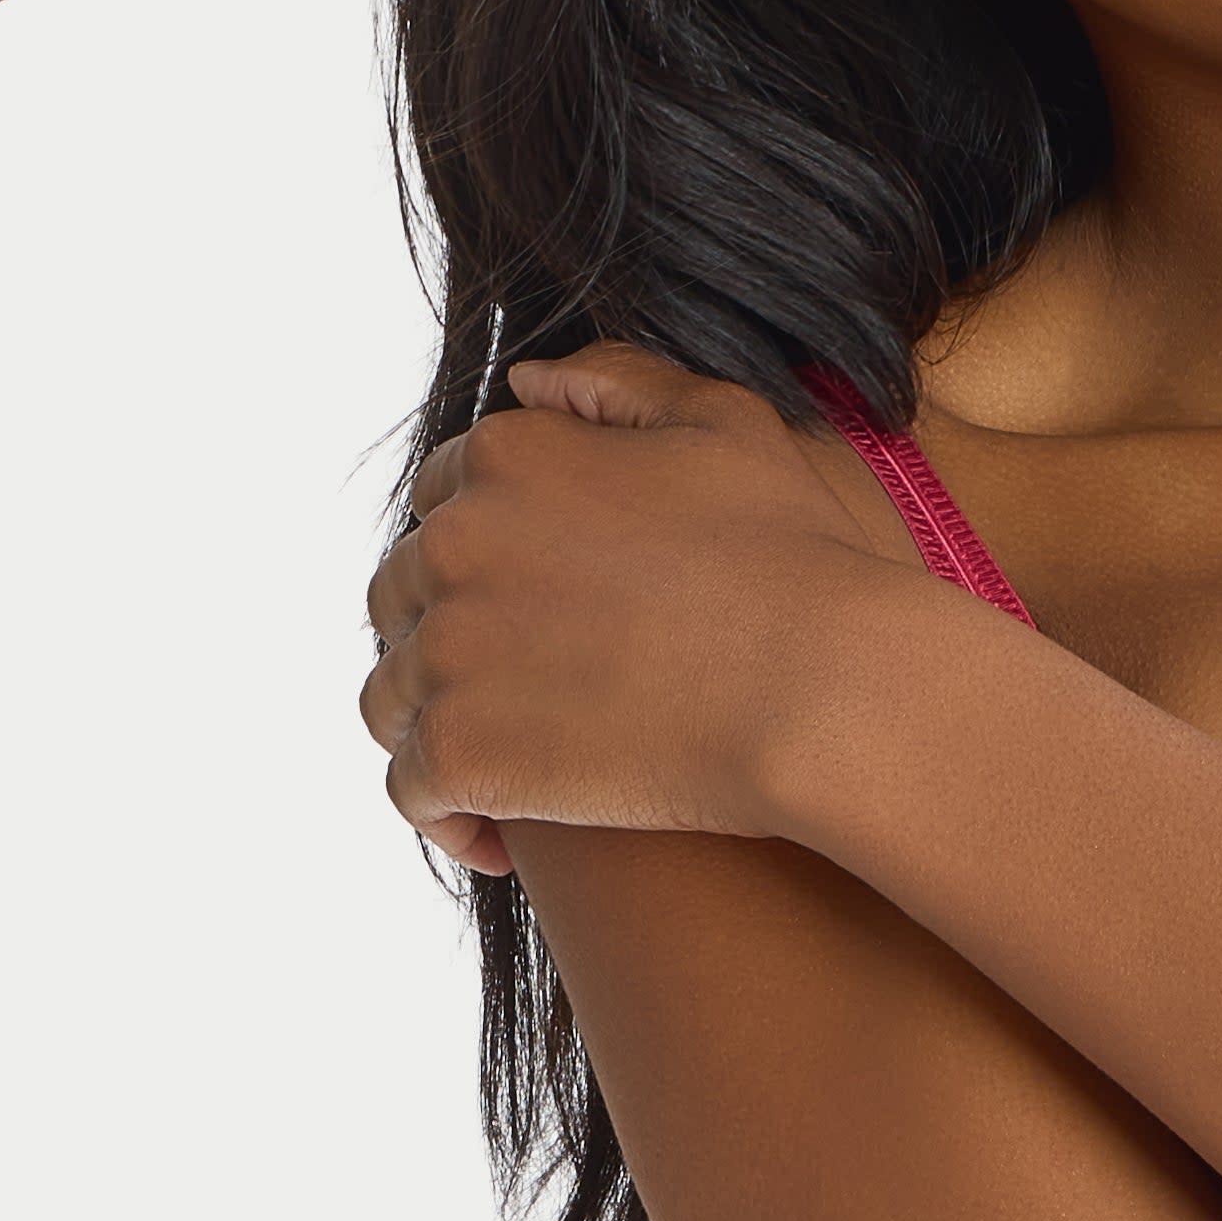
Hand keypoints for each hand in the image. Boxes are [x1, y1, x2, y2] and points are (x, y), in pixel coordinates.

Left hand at [357, 349, 910, 871]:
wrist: (826, 690)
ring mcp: (449, 652)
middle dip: (446, 641)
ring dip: (438, 727)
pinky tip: (497, 838)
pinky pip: (414, 790)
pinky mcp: (462, 753)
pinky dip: (444, 814)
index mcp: (509, 456)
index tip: (529, 607)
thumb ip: (617, 384)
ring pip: (394, 695)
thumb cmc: (798, 559)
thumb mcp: (724, 422)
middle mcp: (455, 543)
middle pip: (403, 596)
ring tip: (509, 765)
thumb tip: (526, 382)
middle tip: (522, 695)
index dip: (480, 557)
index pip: (440, 501)